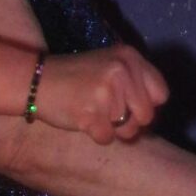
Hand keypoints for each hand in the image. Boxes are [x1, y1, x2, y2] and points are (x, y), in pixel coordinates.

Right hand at [36, 46, 168, 145]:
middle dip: (130, 122)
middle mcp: (121, 71)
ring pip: (128, 130)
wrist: (35, 80)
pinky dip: (95, 136)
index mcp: (129, 57)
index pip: (161, 94)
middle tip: (107, 112)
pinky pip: (107, 139)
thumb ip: (134, 82)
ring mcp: (106, 91)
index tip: (129, 105)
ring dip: (112, 129)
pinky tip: (82, 120)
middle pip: (147, 116)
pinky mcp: (90, 112)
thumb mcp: (109, 65)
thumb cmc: (75, 78)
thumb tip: (153, 116)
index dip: (146, 105)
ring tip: (92, 112)